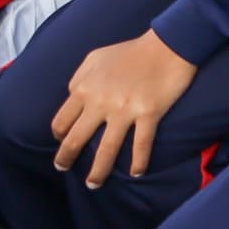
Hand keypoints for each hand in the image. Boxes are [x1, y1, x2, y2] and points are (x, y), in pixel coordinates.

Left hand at [49, 29, 200, 189]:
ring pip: (106, 148)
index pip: (62, 120)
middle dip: (67, 158)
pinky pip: (141, 144)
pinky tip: (137, 173)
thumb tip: (73, 95)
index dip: (60, 135)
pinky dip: (139, 161)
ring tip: (93, 184)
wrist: (168, 44)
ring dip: (98, 170)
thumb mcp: (95, 57)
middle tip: (63, 169)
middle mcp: (100, 103)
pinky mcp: (149, 114)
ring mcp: (125, 110)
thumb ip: (79, 78)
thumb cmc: (131, 50)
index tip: (64, 142)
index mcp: (85, 89)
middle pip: (77, 139)